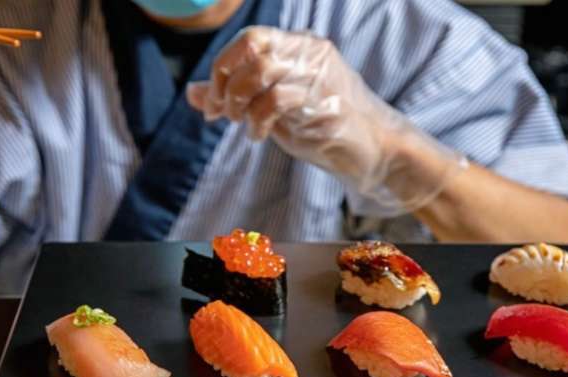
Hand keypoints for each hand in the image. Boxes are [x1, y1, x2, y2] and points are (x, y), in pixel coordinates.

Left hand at [187, 26, 467, 214]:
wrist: (375, 147)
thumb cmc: (325, 124)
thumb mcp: (275, 106)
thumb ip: (237, 96)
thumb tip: (192, 93)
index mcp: (299, 47)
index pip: (250, 38)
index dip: (222, 66)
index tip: (212, 101)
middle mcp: (309, 54)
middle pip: (250, 49)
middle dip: (224, 85)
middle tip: (221, 114)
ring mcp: (318, 76)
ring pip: (259, 73)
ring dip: (237, 103)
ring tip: (242, 125)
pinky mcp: (323, 103)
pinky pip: (275, 101)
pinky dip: (256, 121)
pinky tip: (259, 135)